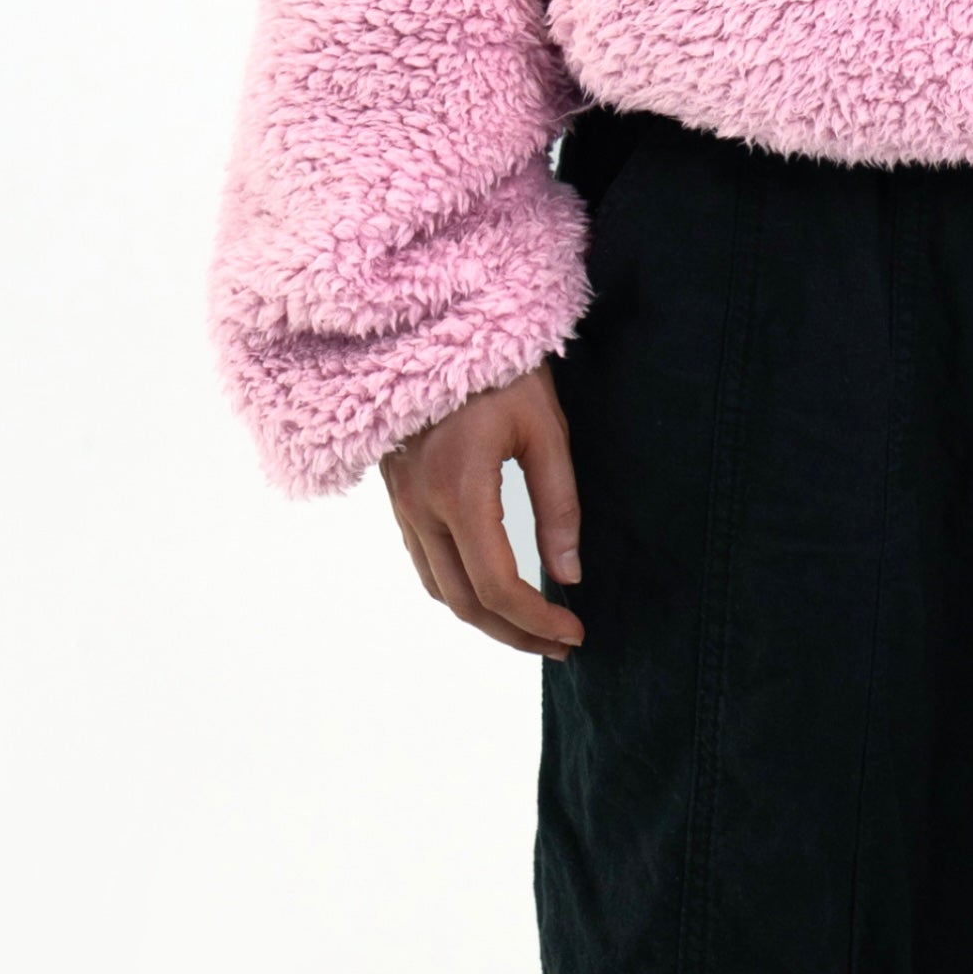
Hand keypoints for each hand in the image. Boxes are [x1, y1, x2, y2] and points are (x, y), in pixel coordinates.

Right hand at [381, 363, 583, 658]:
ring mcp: (402, 505)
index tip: (575, 632)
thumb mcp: (544, 427)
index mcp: (460, 489)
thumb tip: (570, 574)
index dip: (537, 621)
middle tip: (561, 646)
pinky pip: (424, 563)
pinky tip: (491, 591)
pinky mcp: (397, 497)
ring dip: (485, 619)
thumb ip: (558, 503)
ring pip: (439, 589)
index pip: (497, 585)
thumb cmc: (500, 369)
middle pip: (464, 603)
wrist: (431, 327)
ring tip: (533, 628)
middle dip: (515, 634)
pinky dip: (457, 591)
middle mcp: (421, 507)